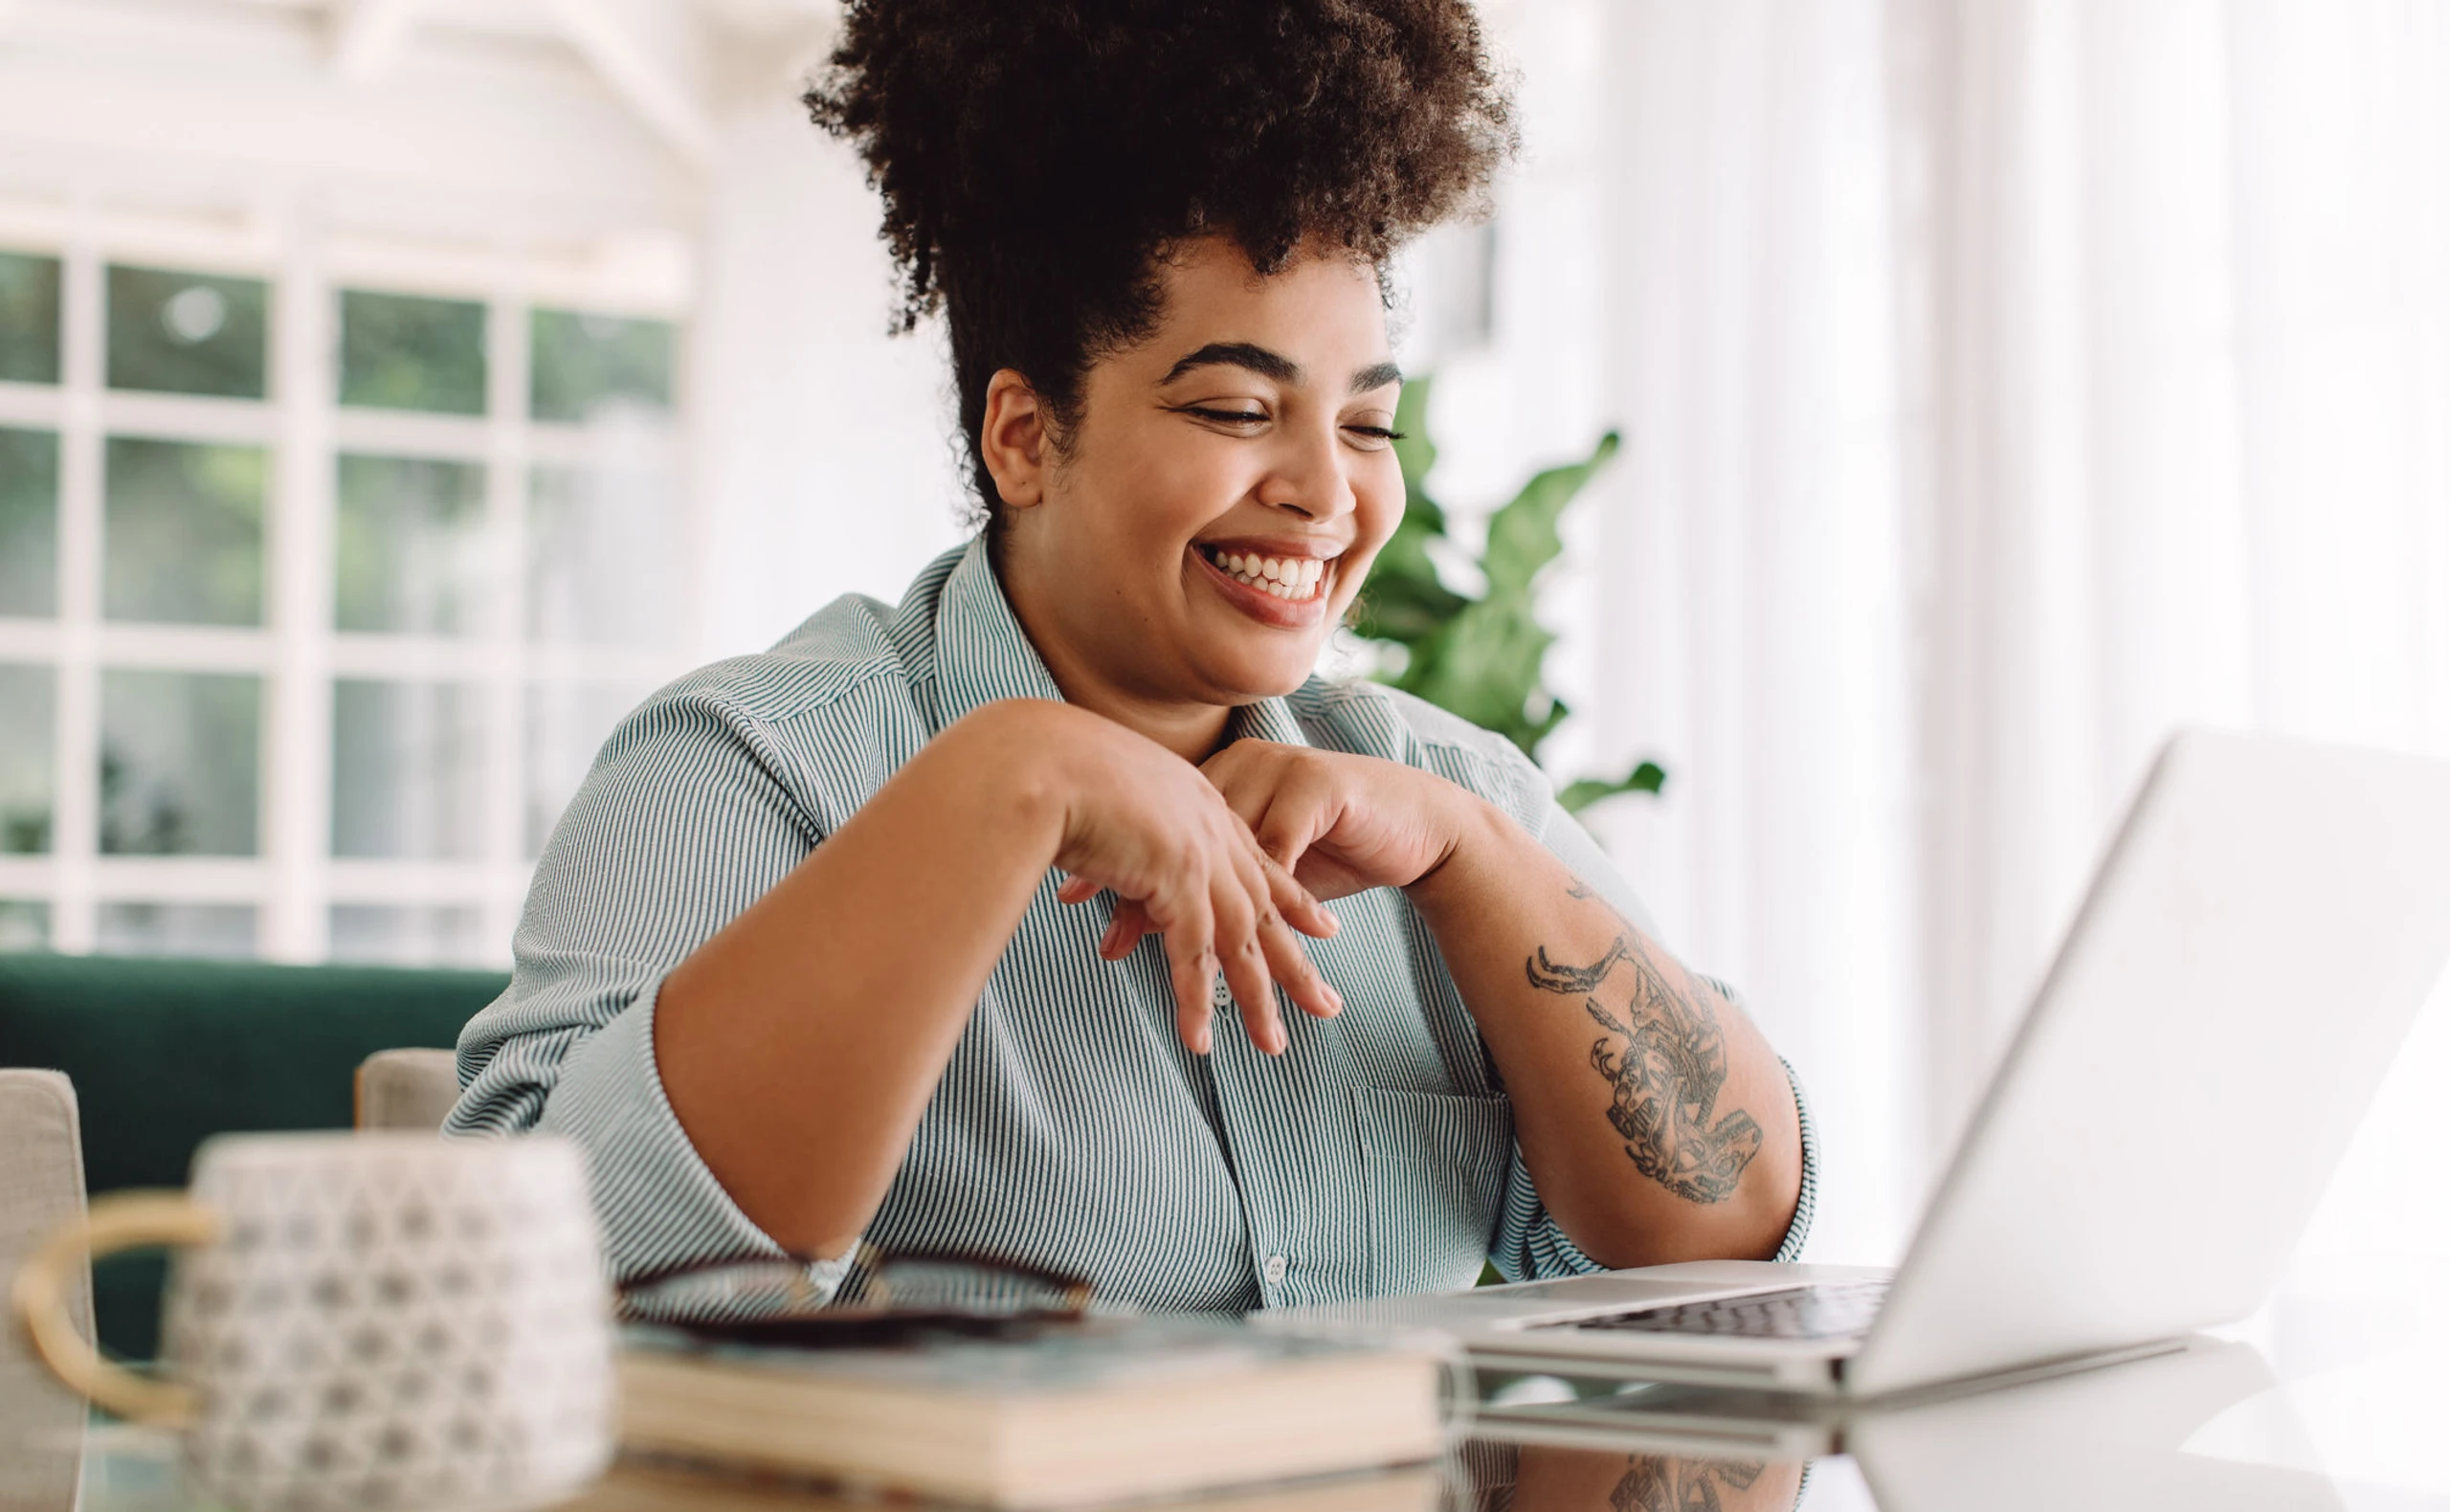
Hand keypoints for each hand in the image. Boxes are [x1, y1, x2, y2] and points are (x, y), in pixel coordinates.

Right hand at [1025, 707, 1343, 1055]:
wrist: (1039, 757)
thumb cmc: (1049, 767)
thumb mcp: (1103, 791)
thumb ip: (1121, 822)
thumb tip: (1107, 845)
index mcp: (1198, 802)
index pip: (1256, 859)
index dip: (1291, 898)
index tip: (1321, 926)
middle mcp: (1210, 828)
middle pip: (1264, 907)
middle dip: (1295, 961)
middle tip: (1325, 1004)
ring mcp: (1198, 855)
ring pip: (1241, 940)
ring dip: (1258, 997)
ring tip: (1272, 1045)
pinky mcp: (1176, 880)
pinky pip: (1193, 954)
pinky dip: (1197, 1000)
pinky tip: (1201, 1039)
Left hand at [1097, 740, 1477, 956]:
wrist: (1416, 823)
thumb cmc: (1334, 845)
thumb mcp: (1261, 864)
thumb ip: (1206, 880)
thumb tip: (1137, 916)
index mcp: (1221, 777)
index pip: (1157, 821)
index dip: (1116, 861)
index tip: (1073, 897)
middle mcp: (1244, 768)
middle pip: (1181, 833)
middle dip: (1142, 890)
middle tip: (1105, 937)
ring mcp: (1281, 773)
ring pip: (1225, 848)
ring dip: (1196, 905)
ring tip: (1163, 950)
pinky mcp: (1319, 790)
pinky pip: (1278, 850)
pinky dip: (1256, 896)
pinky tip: (1236, 930)